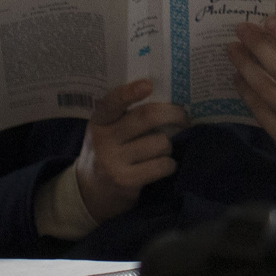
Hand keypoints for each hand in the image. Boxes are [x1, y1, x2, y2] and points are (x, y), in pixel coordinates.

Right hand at [76, 78, 187, 221]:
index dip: (129, 92)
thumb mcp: (108, 129)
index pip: (111, 103)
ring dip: (169, 145)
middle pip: (147, 117)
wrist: (91, 191)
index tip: (148, 84)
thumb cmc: (110, 150)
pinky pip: (162, 165)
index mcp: (99, 121)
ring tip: (161, 149)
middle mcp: (102, 139)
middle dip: (174, 114)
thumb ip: (127, 114)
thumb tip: (169, 99)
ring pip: (160, 142)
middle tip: (184, 117)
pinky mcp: (125, 181)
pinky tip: (162, 165)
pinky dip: (169, 164)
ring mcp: (112, 161)